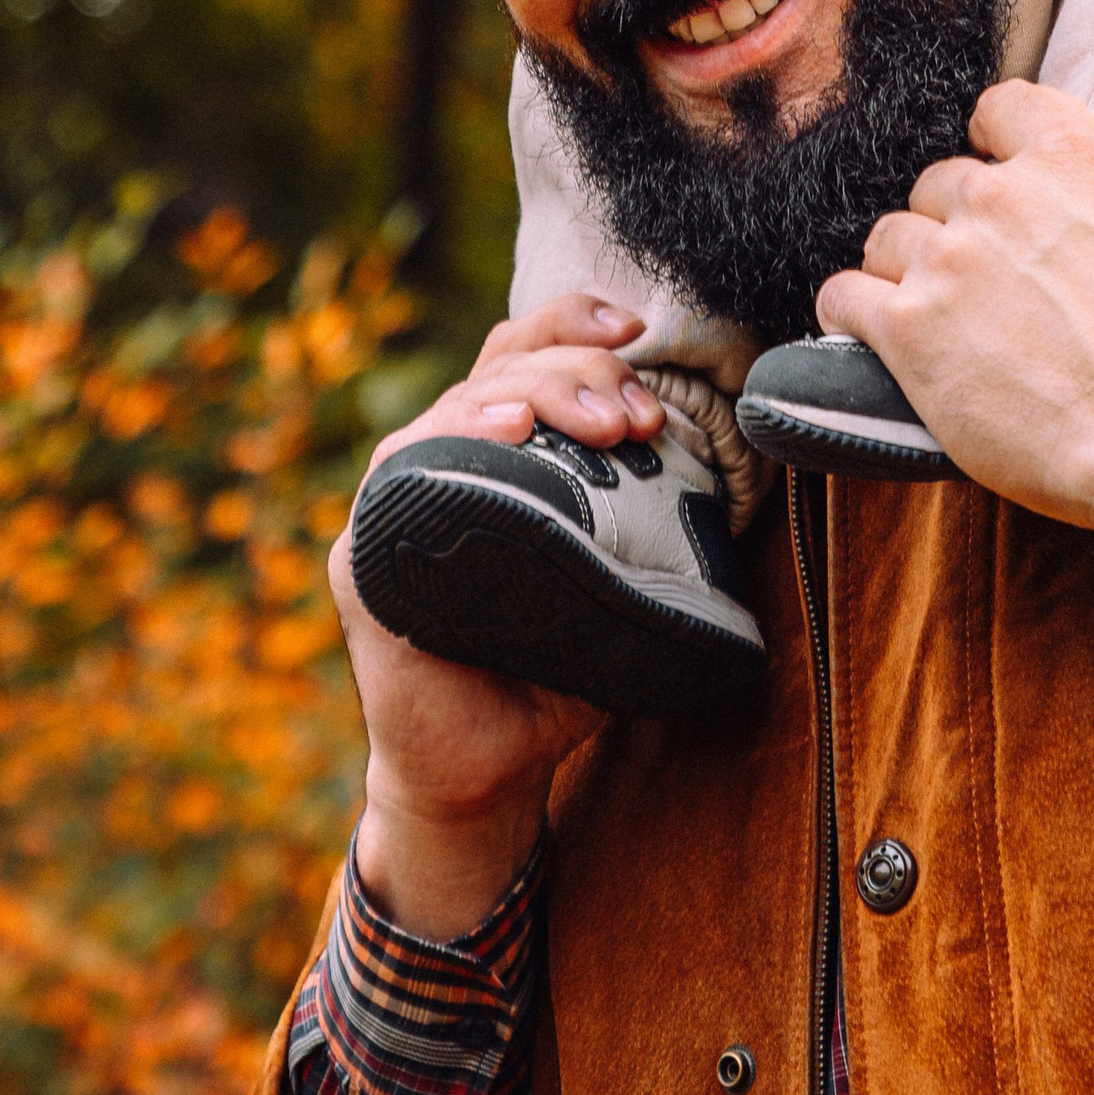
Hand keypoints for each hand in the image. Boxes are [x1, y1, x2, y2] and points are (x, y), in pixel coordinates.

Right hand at [330, 296, 661, 937]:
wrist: (485, 771)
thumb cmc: (551, 666)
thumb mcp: (611, 581)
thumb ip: (643, 524)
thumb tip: (726, 479)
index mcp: (497, 448)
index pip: (527, 353)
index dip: (575, 323)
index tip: (637, 328)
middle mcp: (443, 456)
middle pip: (504, 369)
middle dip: (577, 371)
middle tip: (635, 415)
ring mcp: (400, 499)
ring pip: (463, 405)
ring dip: (535, 397)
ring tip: (595, 420)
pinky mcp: (367, 554)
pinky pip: (404, 478)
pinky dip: (454, 442)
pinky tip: (501, 433)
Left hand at [815, 86, 1093, 546]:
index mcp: (1070, 161)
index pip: (997, 107)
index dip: (999, 141)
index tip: (1009, 181)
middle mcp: (997, 198)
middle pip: (940, 182)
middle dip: (959, 223)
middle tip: (989, 277)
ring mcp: (946, 263)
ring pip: (888, 236)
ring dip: (906, 268)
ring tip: (940, 312)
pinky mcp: (908, 332)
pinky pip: (844, 295)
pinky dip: (854, 312)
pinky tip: (880, 334)